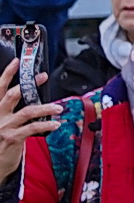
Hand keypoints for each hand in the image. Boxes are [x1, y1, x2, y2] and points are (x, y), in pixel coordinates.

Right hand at [0, 62, 62, 182]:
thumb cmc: (0, 140)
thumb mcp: (1, 121)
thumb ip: (10, 108)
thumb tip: (29, 94)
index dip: (7, 74)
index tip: (17, 62)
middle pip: (12, 95)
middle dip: (29, 84)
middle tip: (43, 76)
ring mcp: (4, 127)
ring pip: (27, 111)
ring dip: (45, 107)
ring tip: (58, 106)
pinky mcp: (12, 138)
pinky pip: (32, 128)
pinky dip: (46, 124)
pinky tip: (56, 124)